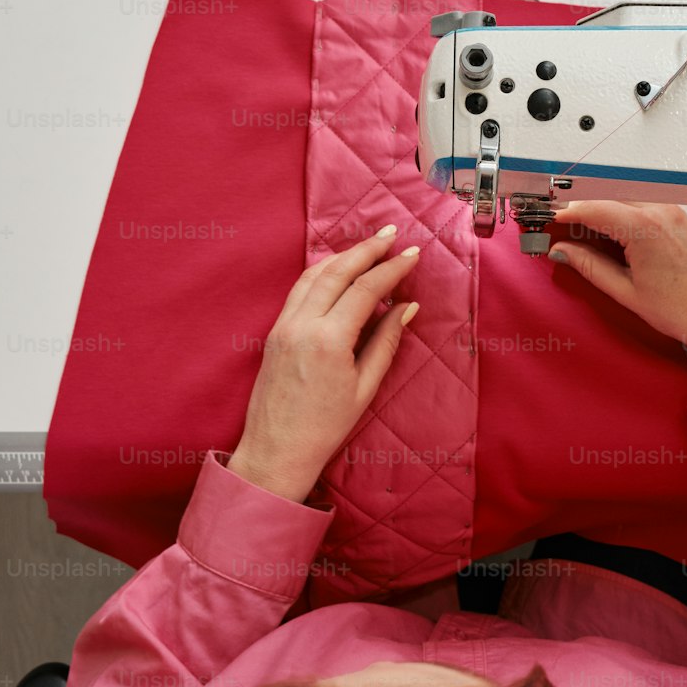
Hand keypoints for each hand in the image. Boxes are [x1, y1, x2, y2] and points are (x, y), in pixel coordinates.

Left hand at [227, 224, 420, 500]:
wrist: (276, 452)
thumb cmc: (325, 428)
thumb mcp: (365, 388)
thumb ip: (386, 341)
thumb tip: (407, 307)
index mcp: (328, 340)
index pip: (365, 289)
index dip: (392, 268)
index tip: (413, 253)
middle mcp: (302, 325)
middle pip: (338, 271)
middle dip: (367, 249)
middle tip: (392, 234)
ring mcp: (283, 325)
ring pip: (315, 275)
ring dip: (343, 256)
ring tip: (369, 247)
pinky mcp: (274, 331)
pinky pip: (299, 289)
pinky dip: (322, 272)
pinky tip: (338, 270)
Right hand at [549, 201, 686, 387]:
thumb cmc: (684, 309)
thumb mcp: (625, 291)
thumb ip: (589, 266)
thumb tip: (563, 252)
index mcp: (645, 228)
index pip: (593, 208)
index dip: (565, 212)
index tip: (549, 220)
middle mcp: (660, 212)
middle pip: (606, 197)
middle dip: (579, 210)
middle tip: (559, 228)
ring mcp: (671, 212)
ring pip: (622, 199)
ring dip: (599, 210)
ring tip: (580, 234)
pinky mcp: (676, 217)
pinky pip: (639, 205)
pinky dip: (619, 214)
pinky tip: (608, 234)